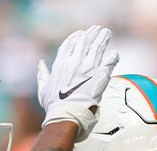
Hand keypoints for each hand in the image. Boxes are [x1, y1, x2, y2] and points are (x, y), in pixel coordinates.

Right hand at [37, 25, 119, 140]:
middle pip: (86, 41)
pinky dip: (113, 57)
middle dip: (92, 33)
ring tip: (106, 33)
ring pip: (98, 46)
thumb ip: (42, 75)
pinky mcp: (101, 75)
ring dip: (103, 38)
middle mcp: (76, 61)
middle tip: (97, 29)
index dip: (77, 36)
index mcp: (62, 62)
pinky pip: (109, 61)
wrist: (68, 114)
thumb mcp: (43, 89)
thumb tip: (40, 65)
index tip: (82, 33)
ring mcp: (89, 67)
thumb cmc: (55, 105)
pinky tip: (115, 54)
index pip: (70, 43)